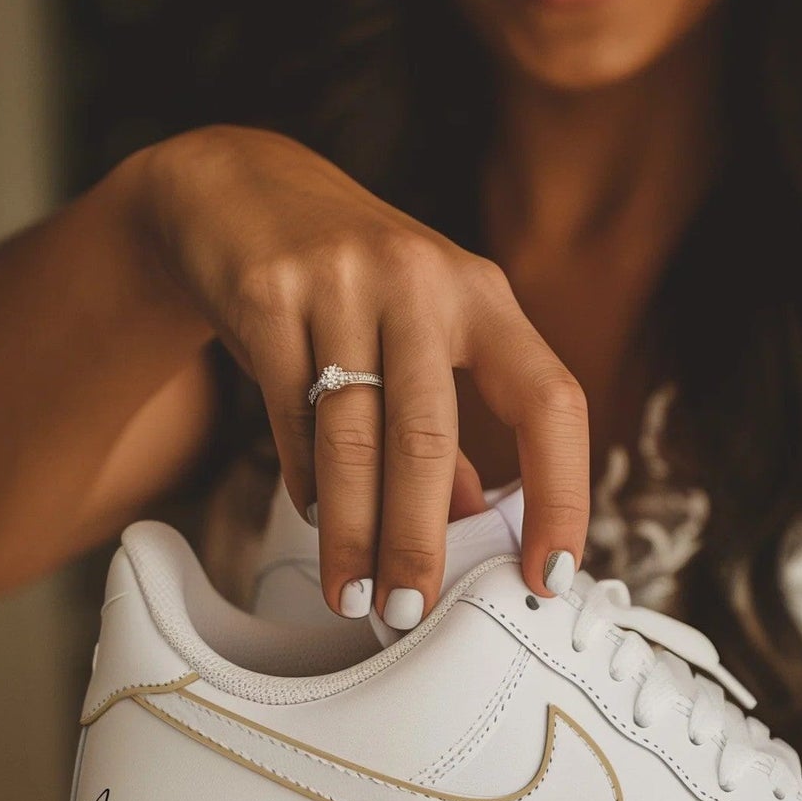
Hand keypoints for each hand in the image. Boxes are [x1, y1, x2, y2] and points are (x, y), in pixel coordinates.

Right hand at [133, 126, 588, 620]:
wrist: (239, 191)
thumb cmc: (354, 286)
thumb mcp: (424, 336)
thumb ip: (452, 428)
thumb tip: (473, 531)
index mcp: (485, 295)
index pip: (552, 402)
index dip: (562, 494)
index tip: (550, 574)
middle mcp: (422, 279)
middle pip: (429, 436)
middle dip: (419, 539)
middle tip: (411, 610)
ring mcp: (342, 281)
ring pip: (352, 438)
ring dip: (353, 533)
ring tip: (354, 595)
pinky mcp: (266, 293)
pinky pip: (289, 416)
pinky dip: (306, 483)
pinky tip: (316, 520)